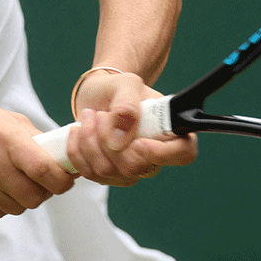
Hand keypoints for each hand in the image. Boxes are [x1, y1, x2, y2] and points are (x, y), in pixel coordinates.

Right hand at [0, 102, 75, 217]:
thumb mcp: (4, 118)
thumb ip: (34, 138)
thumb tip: (62, 154)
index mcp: (6, 139)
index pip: (46, 171)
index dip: (63, 181)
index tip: (66, 179)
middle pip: (35, 197)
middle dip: (44, 192)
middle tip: (40, 182)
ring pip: (17, 207)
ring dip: (22, 198)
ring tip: (13, 180)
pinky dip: (3, 204)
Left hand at [66, 71, 197, 186]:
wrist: (99, 95)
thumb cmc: (118, 89)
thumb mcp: (126, 84)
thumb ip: (126, 105)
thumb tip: (119, 138)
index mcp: (170, 131)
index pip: (183, 153)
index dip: (163, 153)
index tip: (138, 141)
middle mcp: (154, 156)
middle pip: (135, 167)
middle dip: (108, 139)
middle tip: (102, 114)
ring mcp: (131, 170)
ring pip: (108, 171)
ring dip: (89, 140)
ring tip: (90, 116)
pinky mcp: (108, 176)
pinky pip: (90, 173)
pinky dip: (77, 150)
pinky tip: (79, 132)